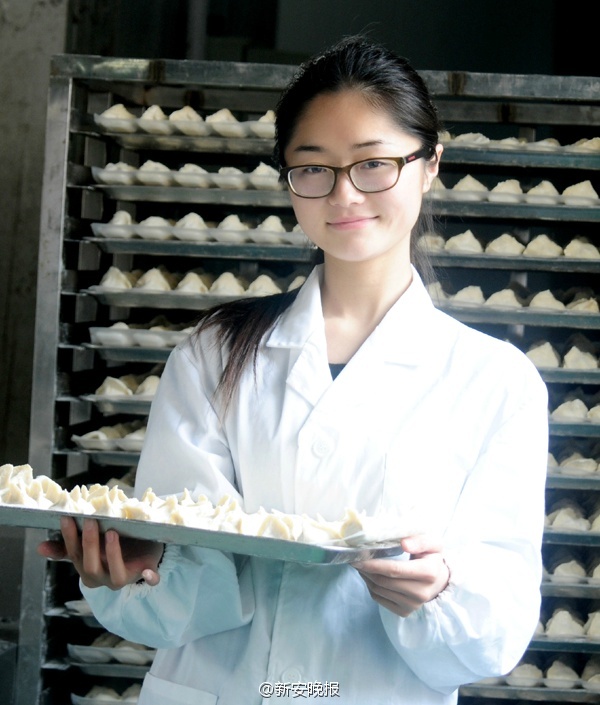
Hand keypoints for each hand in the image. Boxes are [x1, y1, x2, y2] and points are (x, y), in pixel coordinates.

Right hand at [37, 516, 164, 589]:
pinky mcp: (146, 570)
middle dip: (90, 544)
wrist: (142, 546)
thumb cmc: (113, 542)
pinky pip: (151, 578)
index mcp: (88, 569)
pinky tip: (148, 572)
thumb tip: (40, 547)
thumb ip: (68, 545)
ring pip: (116, 575)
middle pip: (91, 567)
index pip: (74, 556)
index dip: (70, 538)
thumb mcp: (92, 542)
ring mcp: (125, 577)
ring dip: (113, 555)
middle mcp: (104, 577)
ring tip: (112, 533)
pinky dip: (150, 576)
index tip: (67, 518)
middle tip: (91, 520)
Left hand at [353, 535, 449, 616]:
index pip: (394, 570)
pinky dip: (370, 587)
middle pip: (384, 581)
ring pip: (379, 590)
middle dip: (366, 570)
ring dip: (366, 577)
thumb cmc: (431, 558)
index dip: (374, 564)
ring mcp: (412, 605)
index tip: (358, 557)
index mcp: (428, 573)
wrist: (439, 581)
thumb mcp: (432, 544)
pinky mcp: (404, 612)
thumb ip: (419, 540)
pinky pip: (379, 599)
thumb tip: (404, 544)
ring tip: (361, 565)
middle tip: (355, 559)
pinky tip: (370, 576)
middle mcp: (421, 593)